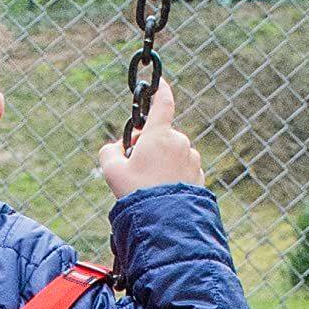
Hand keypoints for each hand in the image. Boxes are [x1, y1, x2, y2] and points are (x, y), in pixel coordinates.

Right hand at [98, 81, 204, 197]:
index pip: (163, 102)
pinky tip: (162, 191)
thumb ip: (110, 151)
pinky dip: (172, 175)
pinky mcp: (199, 176)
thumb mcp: (112, 170)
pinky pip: (182, 168)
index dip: (159, 90)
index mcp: (160, 134)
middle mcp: (180, 142)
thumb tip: (117, 146)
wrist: (165, 223)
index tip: (156, 84)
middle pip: (161, 134)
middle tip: (134, 166)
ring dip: (161, 161)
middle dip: (148, 145)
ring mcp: (192, 159)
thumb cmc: (136, 193)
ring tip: (149, 185)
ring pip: (173, 153)